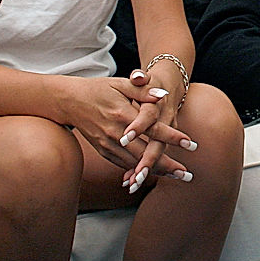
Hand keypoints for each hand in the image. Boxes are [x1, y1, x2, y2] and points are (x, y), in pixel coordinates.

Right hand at [57, 73, 192, 188]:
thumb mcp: (120, 84)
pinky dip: (138, 171)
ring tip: (176, 177)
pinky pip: (122, 164)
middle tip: (188, 174)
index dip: (172, 137)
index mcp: (122, 113)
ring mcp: (107, 144)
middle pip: (145, 152)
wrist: (69, 101)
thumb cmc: (98, 89)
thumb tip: (163, 95)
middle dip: (168, 164)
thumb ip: (142, 90)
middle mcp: (115, 132)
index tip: (190, 143)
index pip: (152, 128)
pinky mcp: (103, 150)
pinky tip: (152, 176)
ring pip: (135, 162)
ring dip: (156, 172)